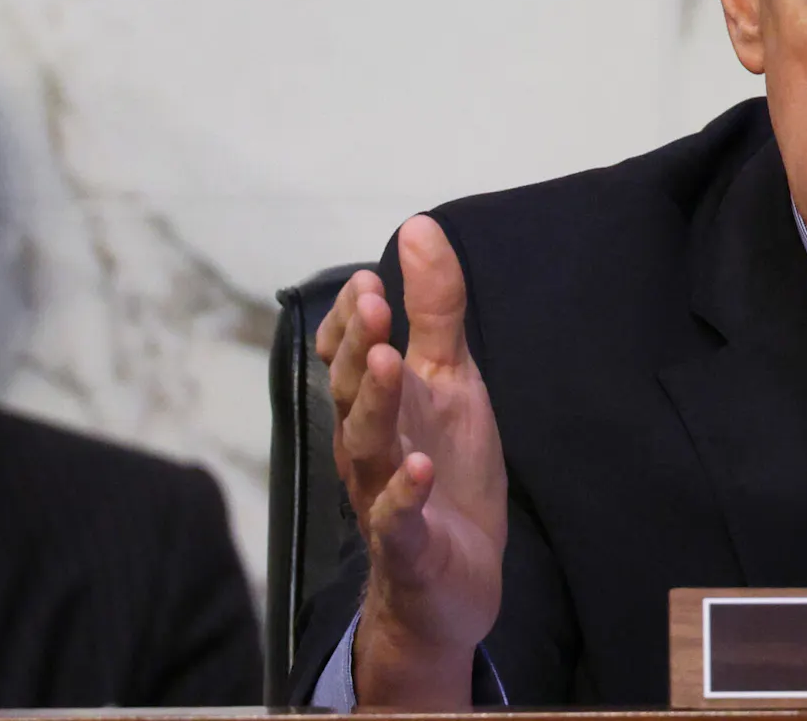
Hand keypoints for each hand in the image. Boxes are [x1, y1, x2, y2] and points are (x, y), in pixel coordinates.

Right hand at [316, 215, 507, 706]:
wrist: (456, 578)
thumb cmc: (446, 468)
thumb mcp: (452, 380)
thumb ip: (437, 310)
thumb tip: (421, 228)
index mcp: (381, 403)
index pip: (351, 353)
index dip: (356, 319)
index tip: (369, 280)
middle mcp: (371, 445)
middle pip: (351, 390)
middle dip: (361, 347)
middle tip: (376, 305)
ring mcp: (385, 494)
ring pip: (366, 446)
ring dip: (375, 403)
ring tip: (390, 363)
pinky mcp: (408, 545)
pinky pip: (397, 519)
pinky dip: (404, 493)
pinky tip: (418, 467)